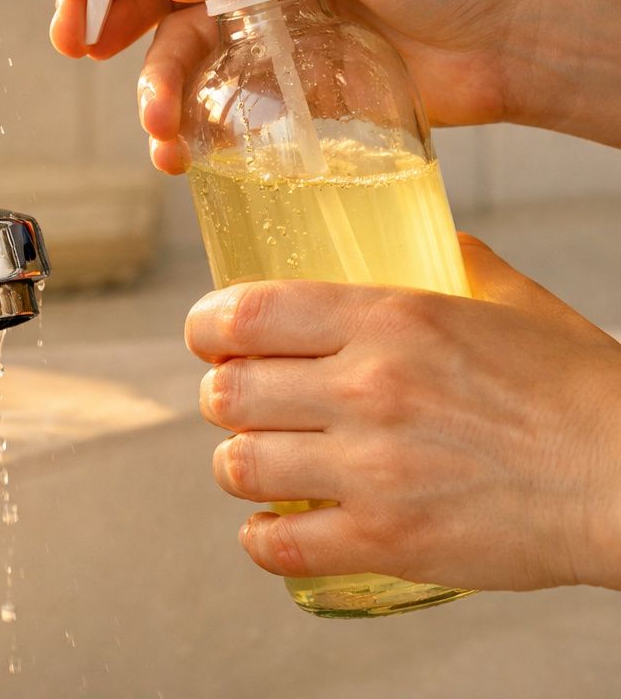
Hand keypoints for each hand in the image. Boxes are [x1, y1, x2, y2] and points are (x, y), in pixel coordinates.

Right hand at [45, 0, 620, 171]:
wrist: (518, 42)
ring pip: (168, 50)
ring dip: (146, 86)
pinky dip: (182, 128)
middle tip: (76, 43)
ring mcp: (258, 22)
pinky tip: (178, 148)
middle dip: (97, 12)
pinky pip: (206, 102)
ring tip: (155, 121)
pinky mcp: (275, 82)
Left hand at [184, 234, 620, 591]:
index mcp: (389, 318)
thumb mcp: (514, 303)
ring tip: (259, 466)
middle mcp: (368, 388)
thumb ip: (459, 264)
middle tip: (240, 406)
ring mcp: (372, 469)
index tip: (208, 338)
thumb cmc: (580, 390)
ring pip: (238, 467)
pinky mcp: (387, 540)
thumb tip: (430, 239)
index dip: (206, 329)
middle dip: (220, 399)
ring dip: (238, 467)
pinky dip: (262, 540)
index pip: (244, 314)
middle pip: (226, 393)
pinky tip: (274, 529)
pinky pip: (277, 546)